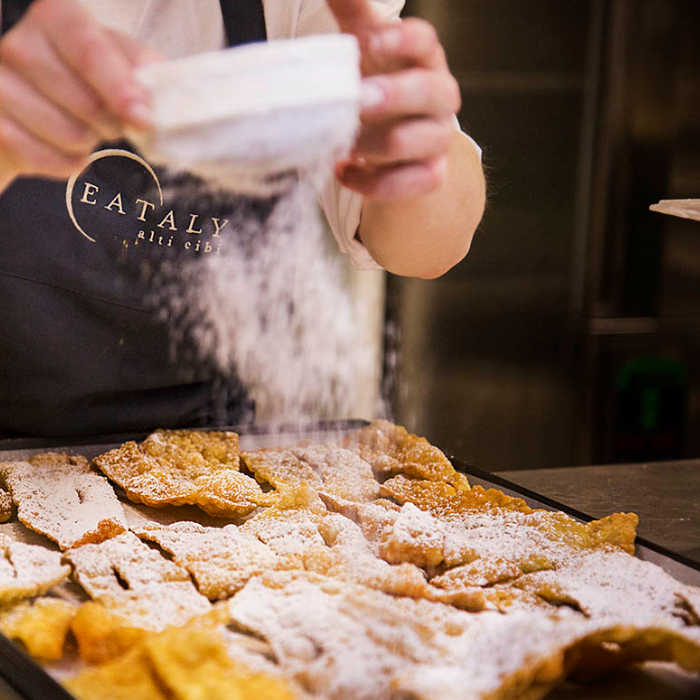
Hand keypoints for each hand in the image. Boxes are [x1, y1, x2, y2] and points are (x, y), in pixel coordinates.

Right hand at [0, 0, 157, 185]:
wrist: (21, 97)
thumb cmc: (74, 72)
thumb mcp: (108, 54)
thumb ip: (136, 66)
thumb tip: (159, 93)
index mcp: (55, 16)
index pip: (90, 52)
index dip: (121, 89)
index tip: (144, 119)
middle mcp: (17, 43)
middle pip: (88, 104)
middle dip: (111, 122)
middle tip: (105, 118)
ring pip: (73, 136)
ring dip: (88, 143)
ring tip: (78, 126)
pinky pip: (52, 161)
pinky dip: (68, 162)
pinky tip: (61, 146)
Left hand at [329, 0, 460, 200]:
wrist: (397, 142)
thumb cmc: (380, 83)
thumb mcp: (366, 46)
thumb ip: (353, 12)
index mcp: (424, 60)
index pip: (426, 42)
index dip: (403, 40)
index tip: (370, 41)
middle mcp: (440, 99)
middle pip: (433, 92)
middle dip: (396, 96)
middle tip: (359, 99)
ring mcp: (438, 139)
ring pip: (418, 142)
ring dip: (374, 144)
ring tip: (342, 143)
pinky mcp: (430, 175)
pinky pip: (410, 183)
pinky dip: (373, 183)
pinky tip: (344, 171)